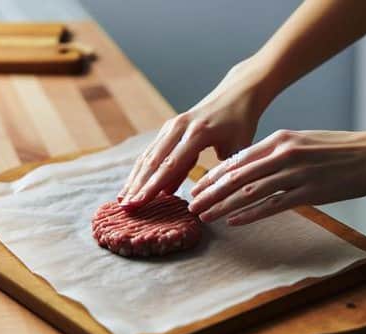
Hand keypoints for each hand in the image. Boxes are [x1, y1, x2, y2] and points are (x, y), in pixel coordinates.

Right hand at [118, 60, 271, 207]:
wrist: (237, 93)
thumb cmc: (242, 122)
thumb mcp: (238, 148)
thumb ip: (222, 170)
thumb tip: (203, 194)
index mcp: (197, 133)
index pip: (170, 164)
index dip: (153, 186)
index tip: (140, 203)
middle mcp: (179, 127)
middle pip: (153, 161)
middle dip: (138, 186)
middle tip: (126, 208)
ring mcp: (172, 126)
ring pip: (148, 156)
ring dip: (135, 179)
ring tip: (123, 200)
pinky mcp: (169, 128)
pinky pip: (153, 151)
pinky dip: (143, 170)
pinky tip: (134, 185)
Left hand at [188, 129, 365, 224]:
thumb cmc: (339, 150)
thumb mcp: (303, 142)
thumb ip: (276, 153)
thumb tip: (251, 167)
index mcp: (280, 140)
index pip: (237, 159)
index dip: (213, 175)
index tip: (197, 187)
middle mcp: (283, 154)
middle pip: (236, 176)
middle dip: (210, 192)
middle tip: (191, 204)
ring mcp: (296, 173)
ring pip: (249, 192)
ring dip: (223, 206)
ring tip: (205, 216)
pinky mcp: (310, 192)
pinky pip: (273, 205)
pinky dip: (250, 214)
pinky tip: (234, 222)